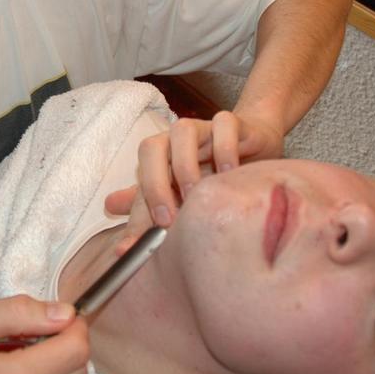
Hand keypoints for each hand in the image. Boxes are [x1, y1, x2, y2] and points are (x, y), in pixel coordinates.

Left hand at [108, 111, 283, 231]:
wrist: (254, 145)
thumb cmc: (213, 173)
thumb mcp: (183, 199)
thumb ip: (152, 221)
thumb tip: (119, 249)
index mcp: (159, 158)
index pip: (139, 178)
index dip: (135, 212)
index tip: (138, 242)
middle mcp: (175, 140)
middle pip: (151, 147)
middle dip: (154, 183)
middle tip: (167, 219)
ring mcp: (203, 129)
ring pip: (183, 131)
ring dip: (186, 163)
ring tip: (197, 195)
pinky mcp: (232, 123)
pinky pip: (223, 124)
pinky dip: (224, 147)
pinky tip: (230, 174)